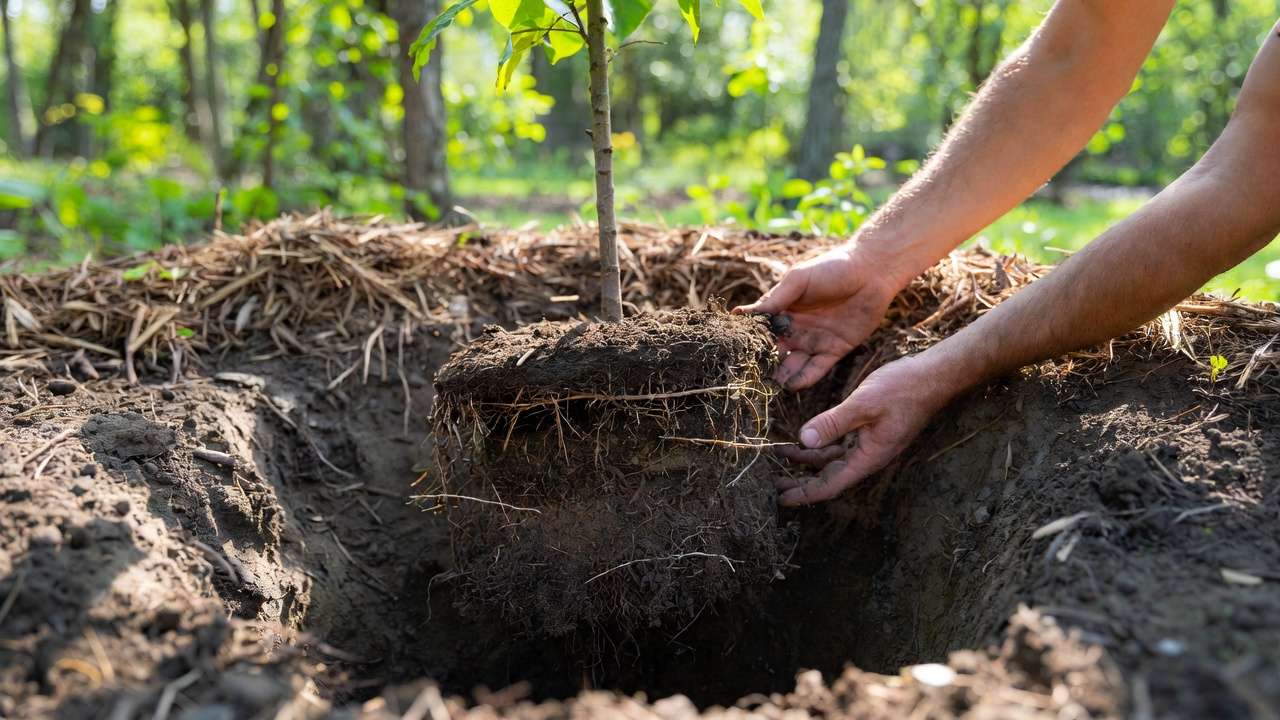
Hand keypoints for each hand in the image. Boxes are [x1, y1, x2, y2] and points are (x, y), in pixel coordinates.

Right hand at [735, 244, 898, 389]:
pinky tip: (793, 385)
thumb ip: (774, 299)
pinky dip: (805, 378)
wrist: (872, 272)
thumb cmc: (832, 268)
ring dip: (782, 376)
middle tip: (750, 378)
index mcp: (783, 310)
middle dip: (764, 364)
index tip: (736, 355)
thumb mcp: (798, 280)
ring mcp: (814, 341)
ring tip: (770, 386)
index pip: (762, 331)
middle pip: (776, 352)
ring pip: (794, 364)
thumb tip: (739, 313)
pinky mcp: (834, 350)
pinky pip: (817, 369)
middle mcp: (796, 329)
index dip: (751, 342)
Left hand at [774, 353, 960, 505]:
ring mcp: (870, 444)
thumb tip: (804, 440)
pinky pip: (841, 445)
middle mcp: (868, 456)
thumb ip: (834, 423)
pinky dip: (821, 444)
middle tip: (773, 483)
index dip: (804, 494)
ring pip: (833, 459)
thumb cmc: (904, 389)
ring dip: (808, 460)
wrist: (933, 376)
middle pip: (829, 477)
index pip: (830, 485)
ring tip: (781, 455)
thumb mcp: (864, 404)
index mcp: (868, 457)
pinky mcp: (871, 431)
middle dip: (801, 480)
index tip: (780, 499)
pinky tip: (808, 438)